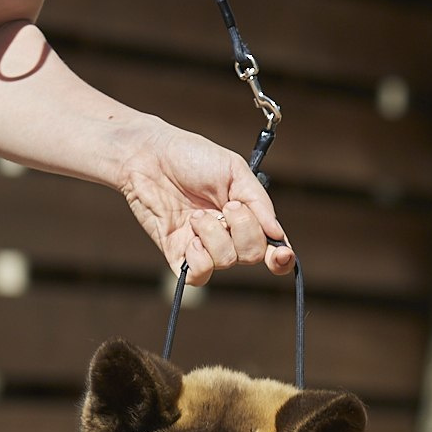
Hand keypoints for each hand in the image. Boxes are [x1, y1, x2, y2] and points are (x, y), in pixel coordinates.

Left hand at [118, 120, 294, 284]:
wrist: (150, 157)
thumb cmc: (192, 157)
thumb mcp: (234, 170)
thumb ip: (258, 201)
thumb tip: (277, 234)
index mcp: (246, 218)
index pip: (271, 249)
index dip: (281, 258)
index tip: (281, 253)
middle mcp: (228, 238)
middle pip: (252, 255)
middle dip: (243, 229)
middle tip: (226, 206)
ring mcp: (204, 249)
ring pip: (226, 261)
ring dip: (214, 234)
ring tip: (197, 214)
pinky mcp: (180, 257)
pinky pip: (200, 275)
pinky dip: (198, 257)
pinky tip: (190, 234)